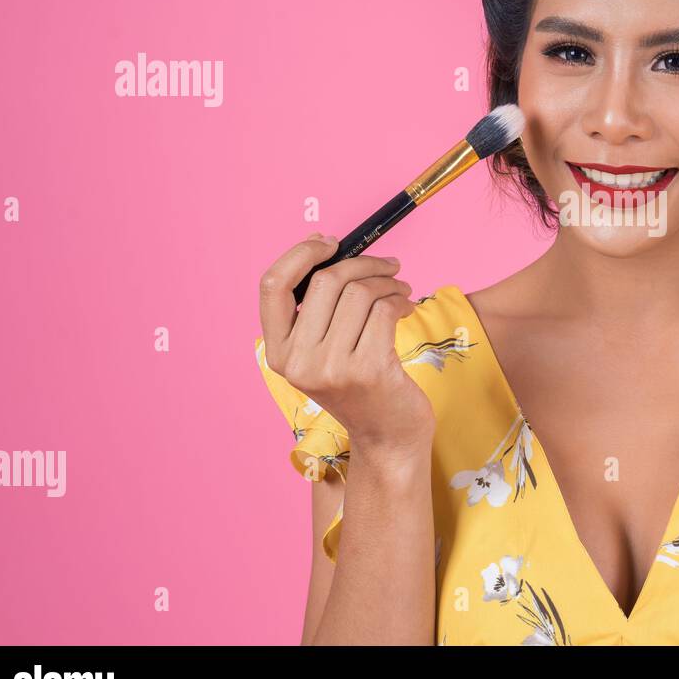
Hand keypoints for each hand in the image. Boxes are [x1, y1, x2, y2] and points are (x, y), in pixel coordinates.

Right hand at [258, 233, 433, 453]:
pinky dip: (400, 300)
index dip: (300, 254)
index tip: (330, 242)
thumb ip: (318, 311)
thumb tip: (328, 249)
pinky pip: (384, 310)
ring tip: (401, 290)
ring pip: (359, 292)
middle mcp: (297, 362)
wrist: (389, 437)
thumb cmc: (361, 386)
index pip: (272, 286)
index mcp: (277, 352)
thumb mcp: (323, 352)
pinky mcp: (368, 370)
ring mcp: (331, 368)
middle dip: (363, 263)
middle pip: (325, 281)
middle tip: (388, 266)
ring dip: (387, 282)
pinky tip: (407, 308)